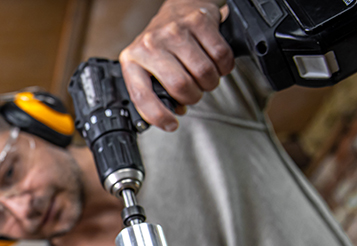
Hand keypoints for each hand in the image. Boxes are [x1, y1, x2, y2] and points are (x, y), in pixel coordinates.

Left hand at [119, 0, 233, 130]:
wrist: (180, 7)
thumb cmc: (163, 42)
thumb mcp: (147, 66)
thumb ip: (155, 92)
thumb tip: (174, 113)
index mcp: (132, 59)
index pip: (142, 96)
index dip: (158, 116)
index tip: (171, 125)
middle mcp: (150, 44)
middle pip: (180, 86)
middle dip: (193, 97)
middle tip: (194, 93)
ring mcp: (174, 31)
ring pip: (203, 72)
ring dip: (210, 83)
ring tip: (204, 77)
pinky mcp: (199, 22)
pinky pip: (220, 56)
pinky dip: (224, 67)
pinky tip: (216, 64)